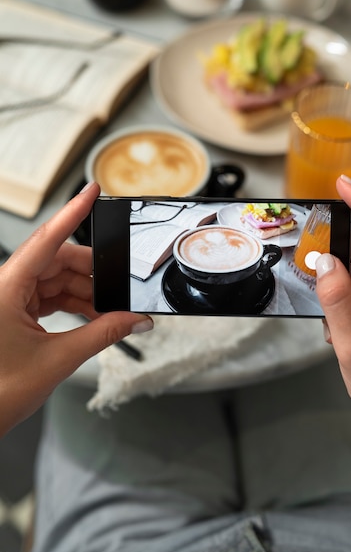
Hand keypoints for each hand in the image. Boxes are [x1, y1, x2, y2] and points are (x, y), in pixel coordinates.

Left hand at [0, 182, 152, 436]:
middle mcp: (5, 286)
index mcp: (6, 288)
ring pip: (54, 278)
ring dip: (84, 293)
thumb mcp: (59, 359)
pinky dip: (72, 303)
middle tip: (120, 287)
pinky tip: (93, 316)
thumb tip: (136, 320)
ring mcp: (8, 297)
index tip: (91, 191)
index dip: (72, 213)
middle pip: (56, 260)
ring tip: (109, 312)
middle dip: (91, 273)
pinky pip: (48, 295)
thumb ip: (104, 334)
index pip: (46, 240)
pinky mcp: (12, 309)